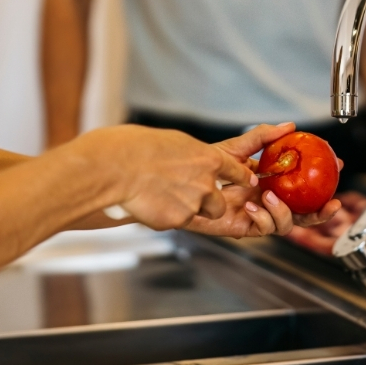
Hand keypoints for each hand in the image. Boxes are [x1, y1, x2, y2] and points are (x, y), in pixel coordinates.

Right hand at [84, 125, 256, 230]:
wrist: (117, 167)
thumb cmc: (139, 148)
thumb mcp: (176, 143)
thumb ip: (193, 157)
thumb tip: (197, 162)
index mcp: (209, 160)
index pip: (238, 172)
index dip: (243, 178)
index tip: (248, 181)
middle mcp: (206, 184)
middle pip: (220, 204)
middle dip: (209, 204)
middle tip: (187, 196)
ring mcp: (193, 204)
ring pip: (200, 215)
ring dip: (188, 211)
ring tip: (164, 197)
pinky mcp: (176, 221)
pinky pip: (176, 221)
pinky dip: (165, 216)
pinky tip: (149, 202)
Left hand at [187, 123, 342, 237]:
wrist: (183, 182)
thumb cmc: (205, 167)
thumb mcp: (237, 147)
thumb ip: (263, 137)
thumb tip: (290, 126)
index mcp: (270, 183)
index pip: (303, 185)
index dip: (322, 179)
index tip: (337, 166)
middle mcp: (267, 201)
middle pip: (303, 213)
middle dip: (321, 211)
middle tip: (331, 202)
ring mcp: (257, 216)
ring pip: (287, 225)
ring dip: (285, 212)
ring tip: (270, 197)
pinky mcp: (243, 228)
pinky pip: (263, 229)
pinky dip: (263, 218)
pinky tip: (253, 206)